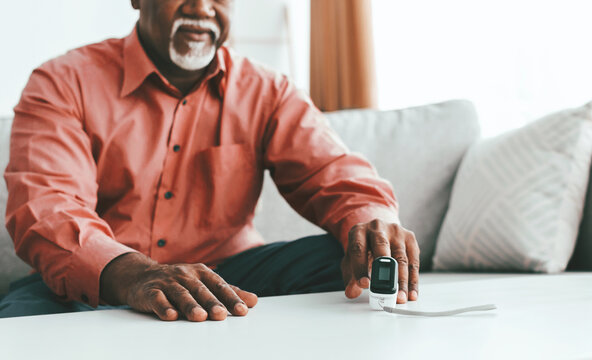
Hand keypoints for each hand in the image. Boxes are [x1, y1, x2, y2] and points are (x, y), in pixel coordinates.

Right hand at [100, 252, 257, 320]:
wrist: (142, 276)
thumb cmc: (180, 282)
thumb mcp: (204, 283)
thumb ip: (228, 292)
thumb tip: (253, 301)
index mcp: (201, 272)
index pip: (218, 285)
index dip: (230, 297)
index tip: (243, 310)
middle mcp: (185, 275)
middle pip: (200, 290)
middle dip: (212, 302)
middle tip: (222, 315)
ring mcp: (167, 283)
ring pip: (180, 294)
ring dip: (190, 305)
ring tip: (199, 317)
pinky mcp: (150, 291)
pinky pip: (157, 299)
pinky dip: (164, 307)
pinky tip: (171, 316)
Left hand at [341, 219, 419, 302]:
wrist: (378, 232)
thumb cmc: (364, 249)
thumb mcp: (351, 260)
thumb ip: (350, 277)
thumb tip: (351, 293)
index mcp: (359, 231)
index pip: (358, 248)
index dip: (360, 267)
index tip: (364, 284)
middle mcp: (377, 227)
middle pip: (382, 247)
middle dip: (385, 272)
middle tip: (387, 291)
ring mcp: (396, 231)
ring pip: (401, 258)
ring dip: (402, 281)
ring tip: (400, 298)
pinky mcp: (410, 238)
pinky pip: (413, 262)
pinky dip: (413, 281)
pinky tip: (411, 293)